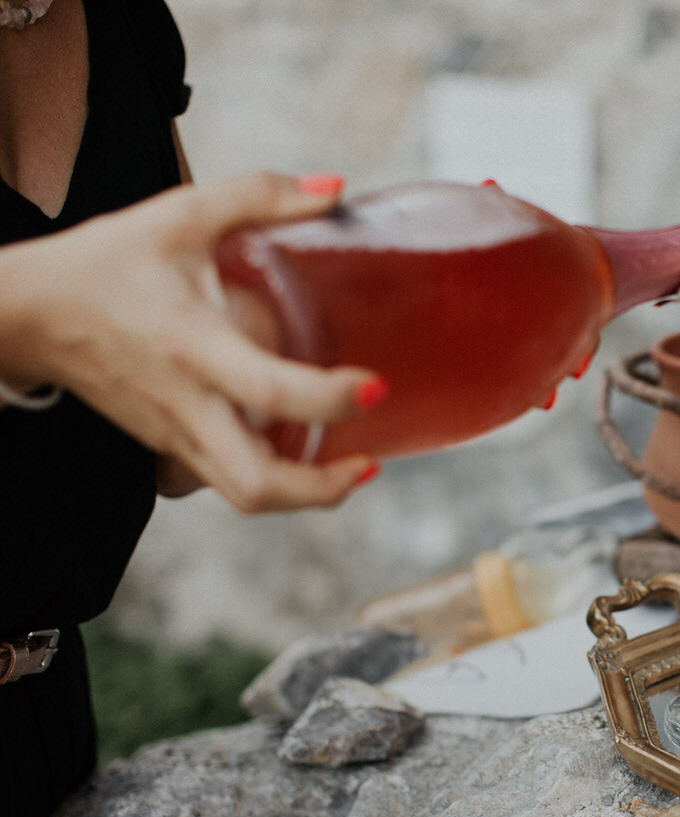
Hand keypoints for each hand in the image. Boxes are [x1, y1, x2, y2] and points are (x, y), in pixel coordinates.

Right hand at [0, 171, 383, 512]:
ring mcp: (175, 434)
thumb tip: (336, 189)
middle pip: (256, 484)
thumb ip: (260, 196)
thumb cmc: (105, 262)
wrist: (27, 311)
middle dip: (323, 489)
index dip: (332, 397)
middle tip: (370, 461)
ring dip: (304, 497)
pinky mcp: (168, 446)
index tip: (377, 386)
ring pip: (243, 496)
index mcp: (193, 345)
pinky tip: (303, 457)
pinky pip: (226, 484)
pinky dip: (274, 485)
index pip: (270, 389)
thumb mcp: (179, 214)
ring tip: (351, 470)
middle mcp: (186, 403)